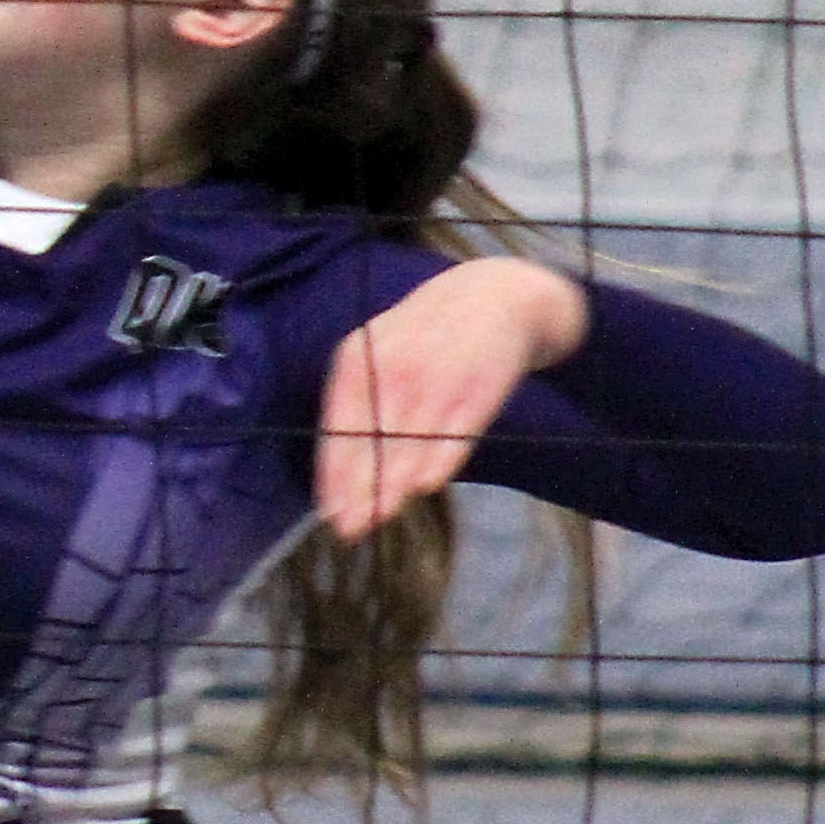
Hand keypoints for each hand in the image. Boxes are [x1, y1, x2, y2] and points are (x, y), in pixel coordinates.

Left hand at [316, 255, 588, 539]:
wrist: (494, 296)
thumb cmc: (423, 339)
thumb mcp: (378, 357)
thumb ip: (358, 408)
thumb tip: (337, 474)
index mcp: (358, 358)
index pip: (339, 424)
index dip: (335, 471)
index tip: (329, 511)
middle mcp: (394, 364)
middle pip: (372, 435)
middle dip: (360, 485)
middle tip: (351, 527)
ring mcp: (439, 373)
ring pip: (410, 436)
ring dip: (393, 479)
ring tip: (380, 514)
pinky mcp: (481, 383)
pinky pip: (457, 427)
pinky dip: (441, 456)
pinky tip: (425, 485)